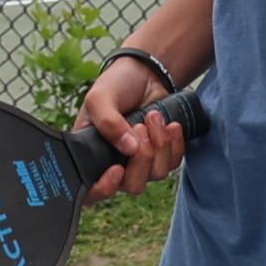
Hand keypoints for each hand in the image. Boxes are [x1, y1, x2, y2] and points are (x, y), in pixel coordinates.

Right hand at [78, 60, 194, 202]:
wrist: (143, 74)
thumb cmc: (115, 85)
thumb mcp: (99, 97)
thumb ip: (107, 121)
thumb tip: (128, 149)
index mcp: (91, 154)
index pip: (91, 191)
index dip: (103, 189)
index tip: (117, 168)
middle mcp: (114, 163)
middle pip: (132, 185)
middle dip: (142, 157)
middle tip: (139, 126)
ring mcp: (139, 162)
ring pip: (156, 174)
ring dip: (160, 144)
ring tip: (154, 116)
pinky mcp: (161, 155)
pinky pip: (173, 164)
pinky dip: (175, 144)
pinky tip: (171, 125)